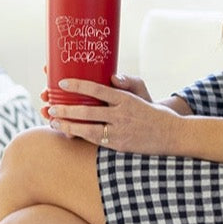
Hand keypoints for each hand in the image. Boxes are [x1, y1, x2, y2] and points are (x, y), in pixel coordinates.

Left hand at [47, 77, 178, 154]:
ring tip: (53, 123)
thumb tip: (112, 78)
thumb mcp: (140, 93)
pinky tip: (69, 134)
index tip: (62, 83)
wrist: (172, 134)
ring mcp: (120, 131)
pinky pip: (96, 141)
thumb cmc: (153, 112)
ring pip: (88, 129)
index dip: (78, 85)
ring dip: (69, 126)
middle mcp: (121, 114)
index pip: (97, 89)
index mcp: (125, 98)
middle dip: (66, 110)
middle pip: (88, 111)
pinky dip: (81, 137)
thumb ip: (124, 85)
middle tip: (49, 107)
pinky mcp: (120, 145)